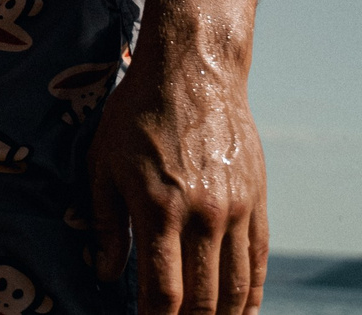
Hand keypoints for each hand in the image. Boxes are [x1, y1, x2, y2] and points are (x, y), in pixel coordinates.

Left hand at [89, 39, 269, 314]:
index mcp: (159, 208)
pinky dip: (252, 294)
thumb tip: (107, 273)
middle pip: (202, 299)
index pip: (163, 291)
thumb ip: (104, 222)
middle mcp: (202, 215)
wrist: (194, 70)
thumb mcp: (104, 163)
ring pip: (235, 287)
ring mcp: (235, 210)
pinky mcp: (257, 201)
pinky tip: (241, 312)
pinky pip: (258, 261)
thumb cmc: (137, 114)